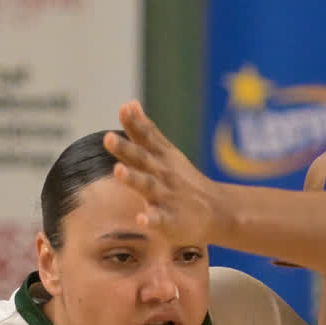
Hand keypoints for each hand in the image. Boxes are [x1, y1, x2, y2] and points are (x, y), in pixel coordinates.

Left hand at [103, 101, 221, 241]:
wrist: (218, 210)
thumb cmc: (184, 179)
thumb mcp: (167, 152)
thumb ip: (146, 131)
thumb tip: (129, 104)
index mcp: (161, 158)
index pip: (147, 137)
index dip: (134, 123)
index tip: (123, 109)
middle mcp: (163, 174)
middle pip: (142, 159)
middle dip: (125, 149)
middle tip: (108, 138)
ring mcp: (167, 197)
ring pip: (148, 186)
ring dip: (133, 178)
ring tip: (118, 170)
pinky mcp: (171, 220)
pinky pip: (160, 220)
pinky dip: (151, 220)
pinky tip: (141, 219)